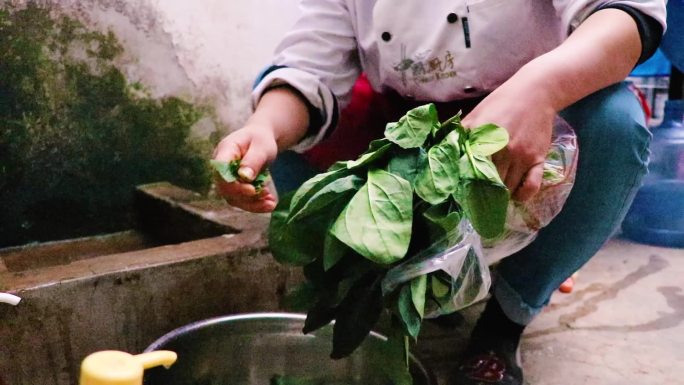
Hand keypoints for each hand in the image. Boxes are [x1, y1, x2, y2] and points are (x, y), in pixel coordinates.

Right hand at [213, 125, 278, 211]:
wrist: (260, 140)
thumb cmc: (260, 140)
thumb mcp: (262, 146)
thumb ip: (253, 160)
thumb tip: (244, 177)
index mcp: (225, 151)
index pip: (220, 171)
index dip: (233, 184)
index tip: (252, 190)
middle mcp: (221, 167)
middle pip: (225, 188)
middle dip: (246, 196)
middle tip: (266, 194)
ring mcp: (226, 179)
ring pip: (233, 198)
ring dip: (253, 203)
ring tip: (271, 202)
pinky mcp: (234, 188)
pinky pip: (242, 200)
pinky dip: (256, 204)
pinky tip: (270, 203)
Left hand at [462, 81, 553, 200]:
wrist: (535, 92)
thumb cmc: (501, 103)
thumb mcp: (476, 115)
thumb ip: (460, 133)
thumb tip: (440, 149)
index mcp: (484, 140)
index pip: (471, 171)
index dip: (464, 184)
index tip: (459, 193)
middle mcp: (503, 150)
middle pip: (489, 183)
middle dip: (481, 193)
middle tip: (476, 200)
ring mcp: (522, 156)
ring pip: (508, 187)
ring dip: (500, 194)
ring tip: (492, 198)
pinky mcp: (538, 158)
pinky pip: (531, 186)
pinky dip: (522, 195)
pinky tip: (515, 196)